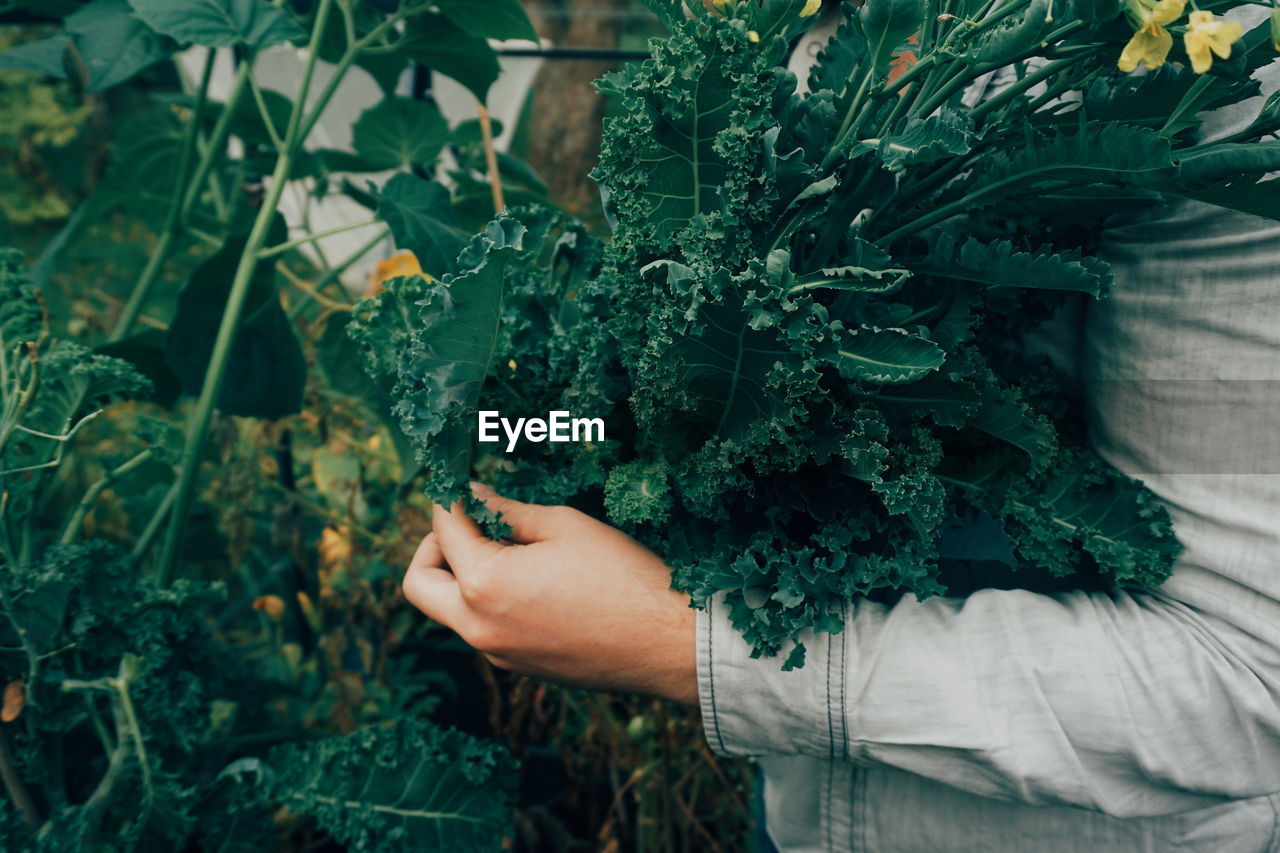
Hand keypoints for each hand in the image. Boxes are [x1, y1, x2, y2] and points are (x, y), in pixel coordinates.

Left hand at [402, 483, 697, 703]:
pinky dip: (489, 601)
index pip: (444, 530)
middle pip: (419, 584)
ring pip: (450, 610)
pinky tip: (534, 581)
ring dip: (462, 576)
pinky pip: (483, 629)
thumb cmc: (623, 576)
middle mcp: (478, 627)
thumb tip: (474, 495)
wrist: (668, 643)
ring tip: (513, 549)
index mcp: (484, 584)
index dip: (452, 499)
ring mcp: (497, 654)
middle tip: (470, 523)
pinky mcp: (520, 667)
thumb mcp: (563, 526)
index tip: (465, 483)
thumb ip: (507, 511)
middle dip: (435, 546)